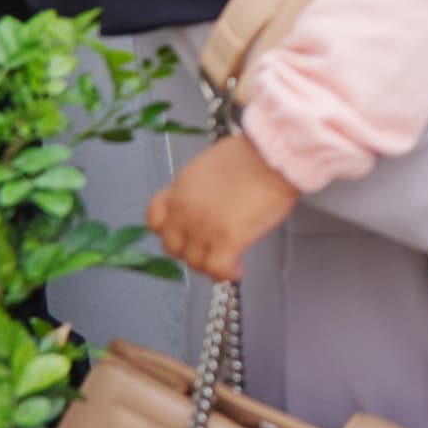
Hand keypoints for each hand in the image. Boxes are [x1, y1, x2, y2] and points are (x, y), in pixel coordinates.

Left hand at [143, 134, 301, 282]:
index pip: (155, 220)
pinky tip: (237, 271)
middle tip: (207, 248)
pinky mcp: (227, 241)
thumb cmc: (252, 153)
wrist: (272, 156)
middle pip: (173, 247)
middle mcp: (185, 212)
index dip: (166, 230)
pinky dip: (226, 274)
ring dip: (209, 264)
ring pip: (195, 262)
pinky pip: (218, 270)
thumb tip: (209, 199)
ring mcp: (203, 229)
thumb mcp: (211, 164)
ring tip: (226, 262)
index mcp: (180, 190)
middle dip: (188, 251)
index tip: (180, 232)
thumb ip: (200, 187)